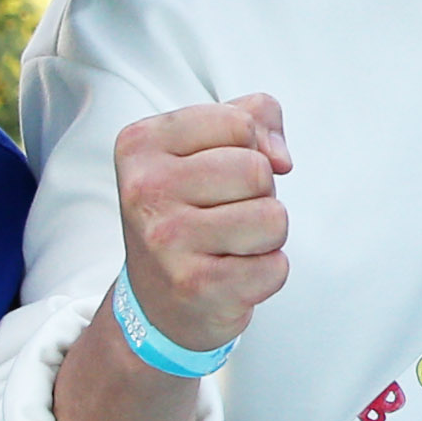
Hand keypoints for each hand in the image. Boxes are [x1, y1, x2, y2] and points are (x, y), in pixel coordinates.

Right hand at [113, 93, 292, 354]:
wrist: (156, 303)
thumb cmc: (188, 214)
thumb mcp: (206, 147)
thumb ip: (255, 117)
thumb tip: (280, 158)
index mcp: (141, 145)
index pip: (240, 123)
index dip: (249, 149)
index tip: (220, 175)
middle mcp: (147, 190)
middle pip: (258, 170)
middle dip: (259, 194)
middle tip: (224, 215)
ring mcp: (168, 240)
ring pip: (274, 218)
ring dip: (266, 235)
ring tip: (229, 245)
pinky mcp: (197, 286)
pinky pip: (276, 266)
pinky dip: (266, 272)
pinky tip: (231, 274)